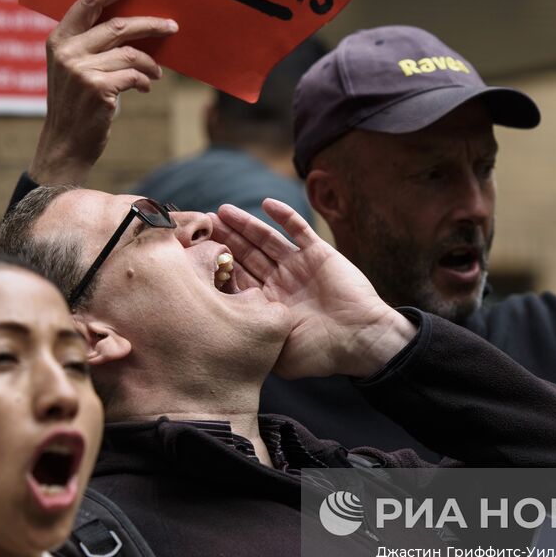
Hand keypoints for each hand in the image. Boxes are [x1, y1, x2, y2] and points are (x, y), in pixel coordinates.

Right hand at [30, 0, 177, 184]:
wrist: (65, 144)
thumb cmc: (77, 104)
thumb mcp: (74, 68)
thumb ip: (92, 44)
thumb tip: (135, 24)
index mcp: (59, 38)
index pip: (90, 0)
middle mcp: (67, 51)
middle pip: (118, 24)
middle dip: (150, 25)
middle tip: (172, 26)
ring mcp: (81, 69)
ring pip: (130, 53)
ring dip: (150, 63)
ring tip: (156, 72)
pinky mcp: (97, 89)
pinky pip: (134, 74)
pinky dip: (145, 79)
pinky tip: (145, 86)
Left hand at [210, 199, 415, 378]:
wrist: (360, 339)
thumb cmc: (319, 351)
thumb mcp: (276, 353)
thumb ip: (252, 338)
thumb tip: (219, 334)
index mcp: (269, 303)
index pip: (238, 277)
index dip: (218, 263)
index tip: (195, 251)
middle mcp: (281, 281)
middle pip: (247, 254)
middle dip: (226, 238)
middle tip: (203, 223)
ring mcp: (299, 265)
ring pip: (267, 239)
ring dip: (246, 224)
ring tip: (223, 211)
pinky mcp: (319, 253)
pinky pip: (298, 229)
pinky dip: (284, 215)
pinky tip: (267, 204)